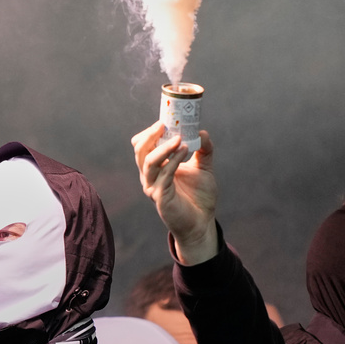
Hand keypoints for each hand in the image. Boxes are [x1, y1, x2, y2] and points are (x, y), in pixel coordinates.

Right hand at [131, 122, 217, 264]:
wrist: (202, 223)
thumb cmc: (199, 197)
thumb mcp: (204, 168)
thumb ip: (204, 150)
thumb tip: (202, 132)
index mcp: (156, 167)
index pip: (142, 145)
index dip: (149, 132)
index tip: (165, 120)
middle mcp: (150, 176)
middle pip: (140, 151)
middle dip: (150, 135)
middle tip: (164, 124)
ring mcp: (153, 187)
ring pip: (148, 162)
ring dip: (163, 147)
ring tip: (179, 138)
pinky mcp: (160, 197)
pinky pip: (163, 174)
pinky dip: (173, 160)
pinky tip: (185, 151)